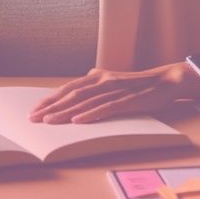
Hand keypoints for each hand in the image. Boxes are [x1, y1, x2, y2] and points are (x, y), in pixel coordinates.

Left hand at [28, 64, 199, 124]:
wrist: (166, 80)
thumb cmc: (136, 87)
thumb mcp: (111, 85)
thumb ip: (94, 91)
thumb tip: (72, 103)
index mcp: (96, 76)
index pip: (68, 88)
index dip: (50, 99)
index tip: (34, 110)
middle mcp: (102, 80)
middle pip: (72, 94)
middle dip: (51, 107)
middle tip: (33, 118)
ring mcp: (115, 89)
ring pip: (85, 101)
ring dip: (65, 112)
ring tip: (49, 122)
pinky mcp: (128, 100)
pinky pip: (106, 108)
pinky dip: (90, 114)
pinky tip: (78, 121)